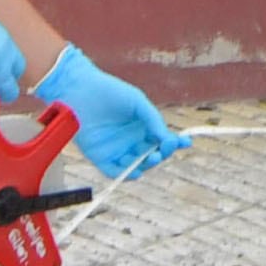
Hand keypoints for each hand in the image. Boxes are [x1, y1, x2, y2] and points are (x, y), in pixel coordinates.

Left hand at [38, 45, 189, 180]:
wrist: (80, 91)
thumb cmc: (110, 92)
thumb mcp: (137, 102)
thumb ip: (153, 119)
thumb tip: (168, 137)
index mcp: (142, 127)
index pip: (161, 140)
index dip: (174, 143)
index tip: (185, 143)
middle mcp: (131, 141)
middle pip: (152, 154)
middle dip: (161, 154)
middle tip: (163, 150)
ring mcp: (117, 150)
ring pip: (137, 165)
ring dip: (146, 164)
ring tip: (152, 157)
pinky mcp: (101, 158)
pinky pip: (115, 171)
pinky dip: (126, 174)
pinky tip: (135, 171)